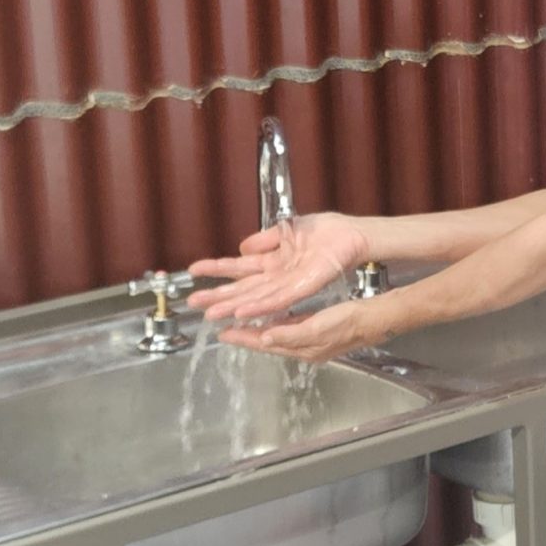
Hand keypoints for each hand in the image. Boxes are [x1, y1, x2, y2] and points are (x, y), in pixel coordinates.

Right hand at [187, 212, 369, 320]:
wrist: (352, 235)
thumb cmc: (327, 232)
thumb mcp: (287, 231)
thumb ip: (264, 240)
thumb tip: (241, 248)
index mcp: (273, 261)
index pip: (239, 267)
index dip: (216, 269)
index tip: (193, 270)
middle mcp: (278, 276)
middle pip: (242, 288)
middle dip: (217, 296)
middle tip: (192, 302)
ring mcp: (290, 283)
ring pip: (256, 298)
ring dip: (232, 306)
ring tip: (211, 314)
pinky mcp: (304, 286)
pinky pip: (279, 299)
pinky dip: (260, 306)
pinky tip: (242, 312)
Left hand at [217, 299, 388, 362]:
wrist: (374, 319)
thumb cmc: (350, 323)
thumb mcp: (319, 328)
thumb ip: (291, 333)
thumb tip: (264, 338)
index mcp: (301, 348)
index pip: (265, 344)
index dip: (244, 338)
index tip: (223, 333)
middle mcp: (303, 346)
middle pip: (267, 342)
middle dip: (247, 335)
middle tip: (226, 327)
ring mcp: (310, 339)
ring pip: (277, 334)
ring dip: (260, 329)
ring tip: (243, 322)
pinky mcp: (318, 329)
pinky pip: (290, 327)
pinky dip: (277, 323)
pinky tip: (274, 317)